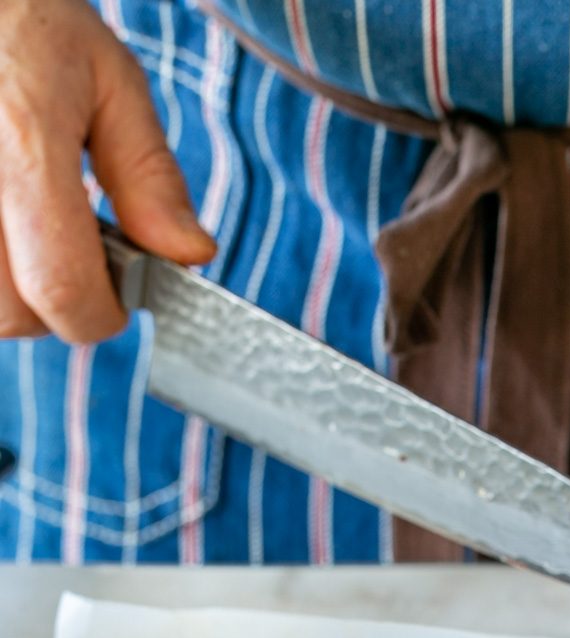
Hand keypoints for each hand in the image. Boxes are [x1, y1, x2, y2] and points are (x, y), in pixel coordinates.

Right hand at [0, 0, 214, 343]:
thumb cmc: (21, 15)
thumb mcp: (105, 75)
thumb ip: (149, 175)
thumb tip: (190, 255)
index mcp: (22, 144)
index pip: (62, 289)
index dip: (100, 313)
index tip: (114, 296)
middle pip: (11, 314)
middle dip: (53, 306)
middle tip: (65, 255)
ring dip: (7, 293)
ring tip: (22, 232)